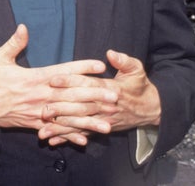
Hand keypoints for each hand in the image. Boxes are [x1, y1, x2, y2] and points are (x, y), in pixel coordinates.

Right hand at [0, 25, 116, 137]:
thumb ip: (14, 43)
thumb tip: (24, 27)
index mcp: (33, 78)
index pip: (62, 72)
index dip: (81, 68)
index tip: (99, 65)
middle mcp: (38, 96)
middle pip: (71, 96)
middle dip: (93, 96)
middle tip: (114, 96)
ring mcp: (36, 112)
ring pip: (66, 116)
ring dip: (88, 120)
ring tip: (106, 123)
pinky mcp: (32, 124)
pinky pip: (54, 130)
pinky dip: (69, 135)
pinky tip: (84, 139)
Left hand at [39, 50, 160, 143]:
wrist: (151, 109)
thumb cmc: (140, 86)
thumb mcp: (136, 70)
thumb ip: (124, 61)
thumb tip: (111, 53)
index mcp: (110, 89)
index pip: (87, 85)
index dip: (70, 81)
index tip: (53, 79)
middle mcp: (104, 106)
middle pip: (80, 107)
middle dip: (61, 109)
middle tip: (43, 109)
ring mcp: (102, 120)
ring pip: (78, 124)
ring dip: (61, 128)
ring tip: (43, 131)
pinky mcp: (100, 128)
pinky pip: (82, 133)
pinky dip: (67, 138)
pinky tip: (53, 141)